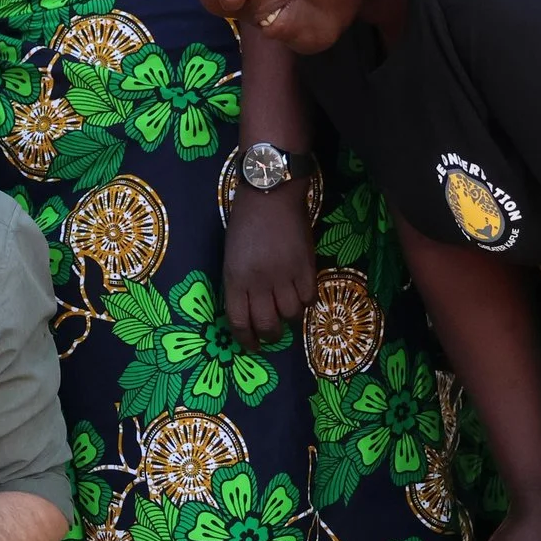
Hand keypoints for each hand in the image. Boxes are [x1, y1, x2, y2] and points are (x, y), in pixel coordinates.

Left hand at [224, 180, 314, 347]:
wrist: (270, 195)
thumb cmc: (245, 222)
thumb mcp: (231, 255)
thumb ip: (240, 282)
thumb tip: (250, 308)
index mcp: (235, 278)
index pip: (238, 321)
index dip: (246, 339)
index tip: (252, 345)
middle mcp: (258, 282)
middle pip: (267, 325)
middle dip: (270, 336)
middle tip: (272, 334)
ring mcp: (284, 275)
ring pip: (291, 315)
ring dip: (290, 317)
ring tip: (288, 309)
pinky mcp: (306, 267)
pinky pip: (309, 297)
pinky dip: (306, 300)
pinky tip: (301, 291)